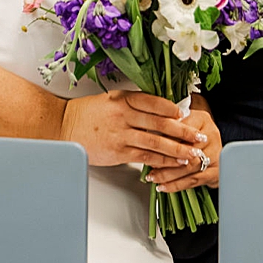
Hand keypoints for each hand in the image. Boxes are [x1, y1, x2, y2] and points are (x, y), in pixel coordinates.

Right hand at [59, 89, 205, 171]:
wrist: (63, 127)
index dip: (172, 108)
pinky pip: (143, 156)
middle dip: (183, 131)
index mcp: (124, 99)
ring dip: (176, 148)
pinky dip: (159, 160)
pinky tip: (171, 163)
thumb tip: (159, 109)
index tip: (186, 113)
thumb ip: (134, 103)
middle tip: (199, 136)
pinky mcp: (118, 152)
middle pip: (160, 123)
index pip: (154, 102)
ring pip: (155, 141)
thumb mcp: (111, 99)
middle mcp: (125, 115)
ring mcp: (122, 135)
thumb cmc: (87, 113)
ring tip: (192, 153)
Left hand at [147, 97, 220, 191]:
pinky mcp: (215, 172)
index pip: (182, 129)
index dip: (164, 139)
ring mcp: (215, 154)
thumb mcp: (183, 123)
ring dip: (168, 174)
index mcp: (202, 119)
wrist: (216, 150)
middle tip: (150, 164)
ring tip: (153, 177)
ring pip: (189, 167)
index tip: (149, 146)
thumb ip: (169, 126)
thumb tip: (148, 135)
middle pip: (187, 149)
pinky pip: (193, 180)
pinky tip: (163, 187)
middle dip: (165, 159)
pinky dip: (176, 185)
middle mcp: (211, 135)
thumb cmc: (193, 136)